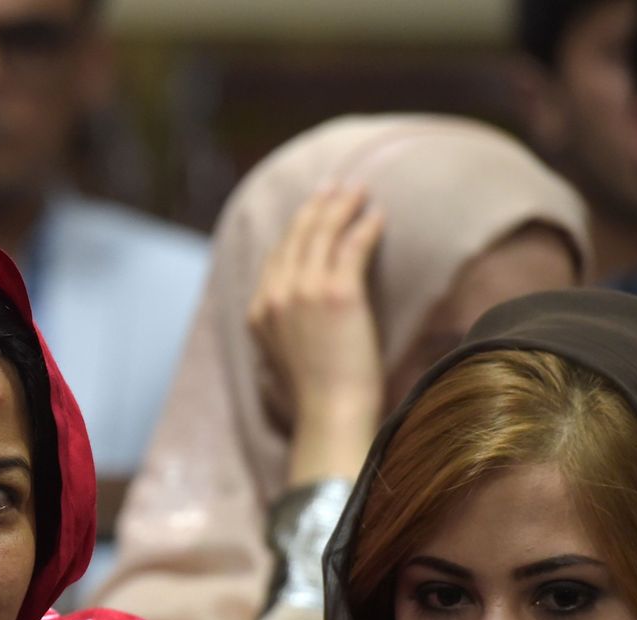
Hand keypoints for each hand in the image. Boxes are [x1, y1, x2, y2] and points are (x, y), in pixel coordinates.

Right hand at [248, 185, 386, 485]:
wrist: (329, 415)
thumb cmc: (315, 398)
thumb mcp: (282, 360)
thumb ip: (283, 330)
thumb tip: (297, 318)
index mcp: (258, 312)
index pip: (275, 256)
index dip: (294, 229)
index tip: (311, 211)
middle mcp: (276, 295)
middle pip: (296, 236)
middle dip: (317, 206)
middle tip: (336, 187)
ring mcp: (304, 291)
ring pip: (322, 233)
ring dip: (342, 206)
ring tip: (359, 192)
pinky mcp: (338, 293)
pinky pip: (352, 246)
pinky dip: (365, 227)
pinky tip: (378, 217)